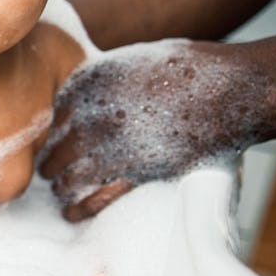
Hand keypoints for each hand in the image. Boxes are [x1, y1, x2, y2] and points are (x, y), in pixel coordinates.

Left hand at [39, 38, 268, 220]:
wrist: (227, 89)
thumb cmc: (187, 70)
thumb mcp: (133, 61)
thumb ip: (104, 80)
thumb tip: (87, 100)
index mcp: (92, 82)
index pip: (56, 114)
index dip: (54, 131)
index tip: (54, 140)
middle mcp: (95, 113)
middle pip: (58, 147)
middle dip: (51, 162)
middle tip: (48, 171)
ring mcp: (113, 144)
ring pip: (70, 175)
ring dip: (62, 187)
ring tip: (59, 192)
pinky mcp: (135, 171)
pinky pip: (97, 196)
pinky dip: (81, 208)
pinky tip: (72, 213)